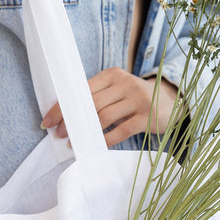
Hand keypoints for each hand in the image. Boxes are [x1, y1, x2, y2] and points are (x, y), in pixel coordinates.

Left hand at [41, 67, 179, 147]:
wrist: (171, 104)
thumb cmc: (135, 100)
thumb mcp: (118, 91)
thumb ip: (98, 97)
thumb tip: (67, 116)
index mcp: (113, 74)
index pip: (81, 89)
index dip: (62, 106)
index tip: (47, 120)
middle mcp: (126, 83)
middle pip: (91, 103)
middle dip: (71, 120)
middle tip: (58, 133)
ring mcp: (138, 100)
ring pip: (104, 116)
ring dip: (85, 130)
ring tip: (72, 140)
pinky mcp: (147, 117)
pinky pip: (121, 130)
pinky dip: (106, 139)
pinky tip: (95, 145)